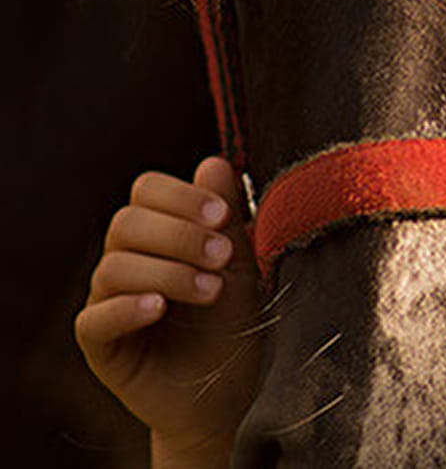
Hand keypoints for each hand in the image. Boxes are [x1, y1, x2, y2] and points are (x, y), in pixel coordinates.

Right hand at [76, 157, 262, 464]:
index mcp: (159, 232)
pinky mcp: (100, 343)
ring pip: (114, 266)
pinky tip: (158, 308)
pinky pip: (96, 318)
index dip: (180, 196)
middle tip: (220, 256)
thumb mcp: (240, 264)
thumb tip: (213, 163)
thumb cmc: (235, 321)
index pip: (147, 190)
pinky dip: (126, 308)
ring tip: (210, 291)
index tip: (221, 215)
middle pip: (126, 223)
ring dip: (167, 272)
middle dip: (178, 234)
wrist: (230, 390)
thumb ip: (226, 216)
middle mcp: (127, 258)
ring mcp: (109, 300)